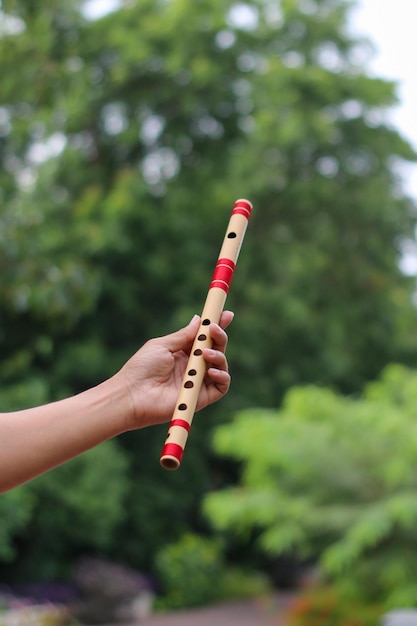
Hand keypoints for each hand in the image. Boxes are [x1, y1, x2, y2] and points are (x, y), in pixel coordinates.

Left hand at [117, 312, 233, 429]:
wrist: (133, 394)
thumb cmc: (142, 368)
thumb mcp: (162, 345)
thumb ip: (183, 335)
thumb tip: (199, 319)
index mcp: (183, 352)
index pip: (204, 338)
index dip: (216, 326)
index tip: (226, 314)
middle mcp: (192, 366)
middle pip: (215, 349)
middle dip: (220, 336)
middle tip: (215, 329)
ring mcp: (198, 381)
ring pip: (221, 365)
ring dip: (219, 355)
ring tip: (205, 354)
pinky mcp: (201, 398)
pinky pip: (221, 387)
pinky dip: (222, 376)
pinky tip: (212, 371)